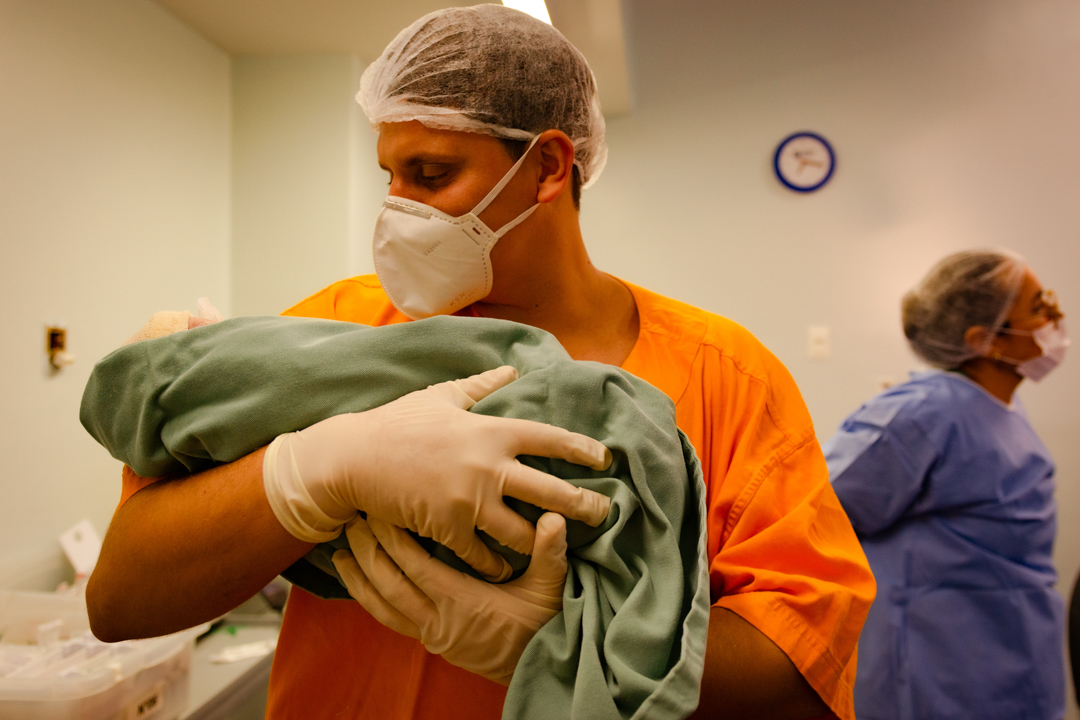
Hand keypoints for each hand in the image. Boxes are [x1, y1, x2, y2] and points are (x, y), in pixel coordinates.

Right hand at [263, 366, 610, 579]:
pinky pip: (484, 555)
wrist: (354, 457)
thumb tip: (510, 370)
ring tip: (557, 546)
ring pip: (523, 532)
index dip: (582, 449)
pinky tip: (506, 568)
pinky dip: (498, 564)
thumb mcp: (441, 397)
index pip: (550, 439)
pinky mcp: (448, 528)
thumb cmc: (397, 422)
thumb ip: (480, 386)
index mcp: (491, 431)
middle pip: (552, 492)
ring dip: (543, 541)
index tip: (605, 458)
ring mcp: (470, 500)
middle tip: (605, 514)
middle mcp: (489, 466)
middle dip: (585, 506)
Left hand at [331, 512, 567, 684]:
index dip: (392, 537)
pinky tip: (362, 585)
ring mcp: (432, 636)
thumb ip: (548, 552)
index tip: (377, 510)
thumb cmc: (545, 625)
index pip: (415, 564)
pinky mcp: (433, 644)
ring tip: (340, 554)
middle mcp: (439, 621)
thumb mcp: (550, 588)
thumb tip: (554, 519)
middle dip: (367, 550)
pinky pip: (391, 621)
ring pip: (383, 606)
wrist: (543, 670)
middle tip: (351, 521)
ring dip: (360, 578)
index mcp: (461, 602)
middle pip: (389, 582)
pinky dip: (371, 600)